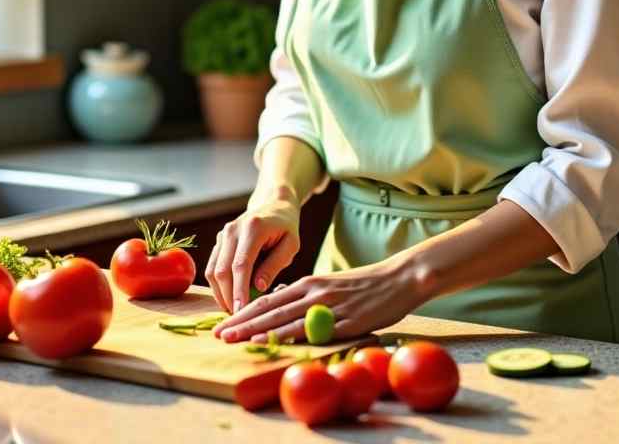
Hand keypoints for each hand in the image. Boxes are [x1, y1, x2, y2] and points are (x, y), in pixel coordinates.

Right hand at [204, 197, 301, 312]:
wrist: (272, 205)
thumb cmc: (285, 228)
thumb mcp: (290, 245)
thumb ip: (275, 265)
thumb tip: (259, 287)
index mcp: (253, 228)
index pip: (241, 265)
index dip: (239, 290)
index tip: (241, 311)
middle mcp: (232, 230)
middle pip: (222, 270)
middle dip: (227, 296)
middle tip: (238, 317)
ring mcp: (222, 235)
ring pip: (213, 270)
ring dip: (220, 294)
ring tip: (234, 310)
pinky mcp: (218, 242)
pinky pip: (213, 267)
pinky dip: (218, 285)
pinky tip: (229, 297)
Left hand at [212, 258, 426, 343]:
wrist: (400, 278)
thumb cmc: (365, 286)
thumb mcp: (330, 286)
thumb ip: (308, 298)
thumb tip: (284, 312)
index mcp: (309, 283)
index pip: (268, 299)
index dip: (243, 312)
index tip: (223, 324)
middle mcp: (313, 292)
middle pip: (270, 309)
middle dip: (241, 322)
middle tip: (219, 334)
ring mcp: (328, 306)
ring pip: (286, 318)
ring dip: (258, 330)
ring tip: (236, 340)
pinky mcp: (345, 320)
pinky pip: (313, 329)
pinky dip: (291, 335)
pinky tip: (275, 342)